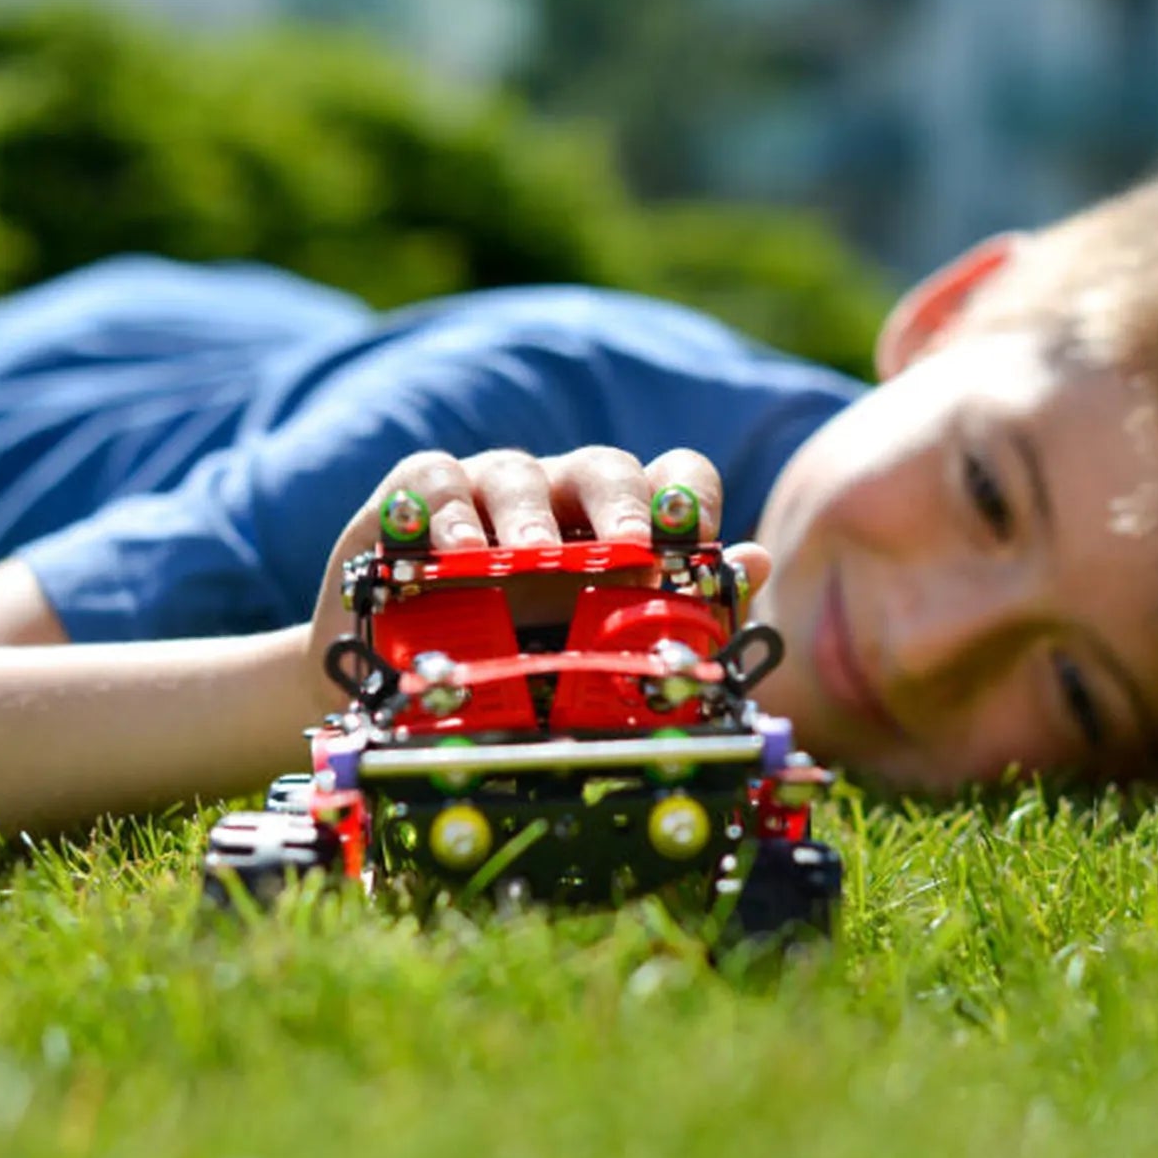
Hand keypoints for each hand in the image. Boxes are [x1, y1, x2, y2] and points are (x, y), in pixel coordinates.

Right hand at [304, 445, 771, 704]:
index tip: (692, 541)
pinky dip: (443, 510)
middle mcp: (559, 498)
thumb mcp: (599, 652)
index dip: (688, 498)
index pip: (673, 477)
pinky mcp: (416, 497)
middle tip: (629, 545)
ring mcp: (487, 491)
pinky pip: (433, 479)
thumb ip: (681, 613)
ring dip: (526, 514)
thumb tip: (756, 560)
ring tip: (524, 554)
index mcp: (617, 527)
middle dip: (621, 502)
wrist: (401, 690)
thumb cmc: (516, 664)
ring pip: (517, 472)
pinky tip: (452, 552)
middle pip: (604, 468)